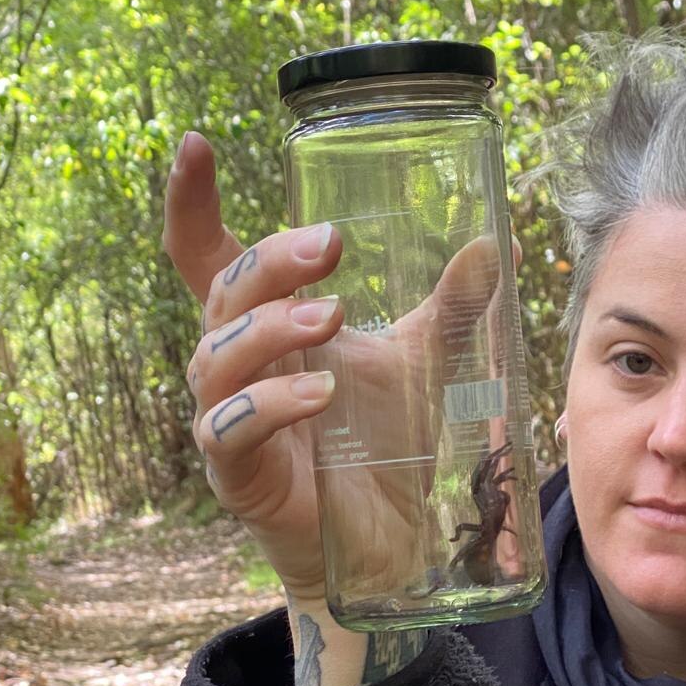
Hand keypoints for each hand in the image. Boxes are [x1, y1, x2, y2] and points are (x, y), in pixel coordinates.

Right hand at [166, 132, 510, 613]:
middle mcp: (237, 366)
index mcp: (268, 325)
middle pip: (223, 294)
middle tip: (330, 246)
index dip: (192, 202)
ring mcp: (229, 419)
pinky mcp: (239, 476)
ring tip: (331, 317)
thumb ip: (451, 306)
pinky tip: (322, 394)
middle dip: (271, 261)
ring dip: (271, 328)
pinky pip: (231, 430)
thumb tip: (493, 245)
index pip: (207, 256)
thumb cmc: (387, 442)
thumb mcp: (423, 361)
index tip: (196, 143)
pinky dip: (273, 406)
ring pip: (217, 356)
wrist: (391, 543)